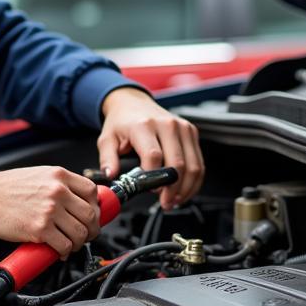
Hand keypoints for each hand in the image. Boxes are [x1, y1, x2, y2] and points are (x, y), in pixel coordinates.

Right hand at [0, 166, 99, 257]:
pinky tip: (60, 251)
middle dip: (92, 229)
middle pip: (91, 214)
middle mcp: (57, 191)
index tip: (91, 215)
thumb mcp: (38, 175)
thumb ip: (58, 184)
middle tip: (86, 234)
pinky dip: (66, 252)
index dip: (95, 206)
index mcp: (58, 176)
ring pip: (80, 232)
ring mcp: (50, 210)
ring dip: (79, 242)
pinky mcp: (40, 229)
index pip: (92, 191)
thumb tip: (75, 200)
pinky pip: (65, 245)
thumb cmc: (5, 188)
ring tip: (71, 244)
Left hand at [97, 87, 203, 209]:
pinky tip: (183, 191)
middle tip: (165, 203)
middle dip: (172, 189)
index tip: (149, 189)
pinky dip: (194, 181)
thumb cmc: (121, 122)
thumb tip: (111, 175)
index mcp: (144, 125)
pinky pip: (199, 162)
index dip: (153, 178)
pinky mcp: (191, 132)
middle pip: (178, 164)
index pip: (154, 156)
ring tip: (174, 200)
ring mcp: (182, 128)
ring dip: (185, 189)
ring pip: (193, 166)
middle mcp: (167, 125)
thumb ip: (107, 159)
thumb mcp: (107, 139)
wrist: (133, 103)